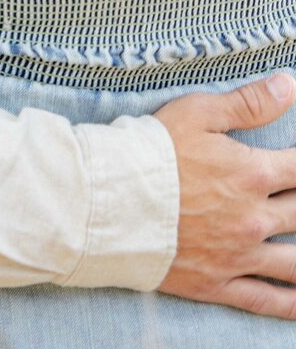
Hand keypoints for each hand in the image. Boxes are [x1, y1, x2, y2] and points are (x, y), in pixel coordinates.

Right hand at [156, 72, 295, 315]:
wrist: (112, 199)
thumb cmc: (152, 150)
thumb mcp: (198, 113)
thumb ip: (248, 103)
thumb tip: (289, 85)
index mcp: (253, 173)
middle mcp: (254, 217)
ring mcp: (239, 255)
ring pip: (294, 264)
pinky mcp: (219, 283)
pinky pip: (266, 300)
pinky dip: (291, 304)